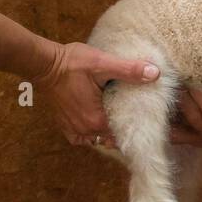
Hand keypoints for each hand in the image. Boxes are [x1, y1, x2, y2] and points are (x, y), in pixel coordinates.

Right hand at [31, 40, 158, 146]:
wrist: (46, 64)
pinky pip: (82, 137)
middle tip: (134, 114)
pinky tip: (97, 121)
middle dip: (123, 128)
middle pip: (112, 137)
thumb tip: (155, 73)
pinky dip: (90, 133)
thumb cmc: (73, 63)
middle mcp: (84, 130)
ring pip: (97, 138)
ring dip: (107, 130)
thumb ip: (129, 70)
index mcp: (96, 120)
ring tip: (118, 116)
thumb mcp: (103, 63)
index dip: (136, 125)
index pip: (124, 133)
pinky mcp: (64, 124)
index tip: (145, 117)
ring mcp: (73, 129)